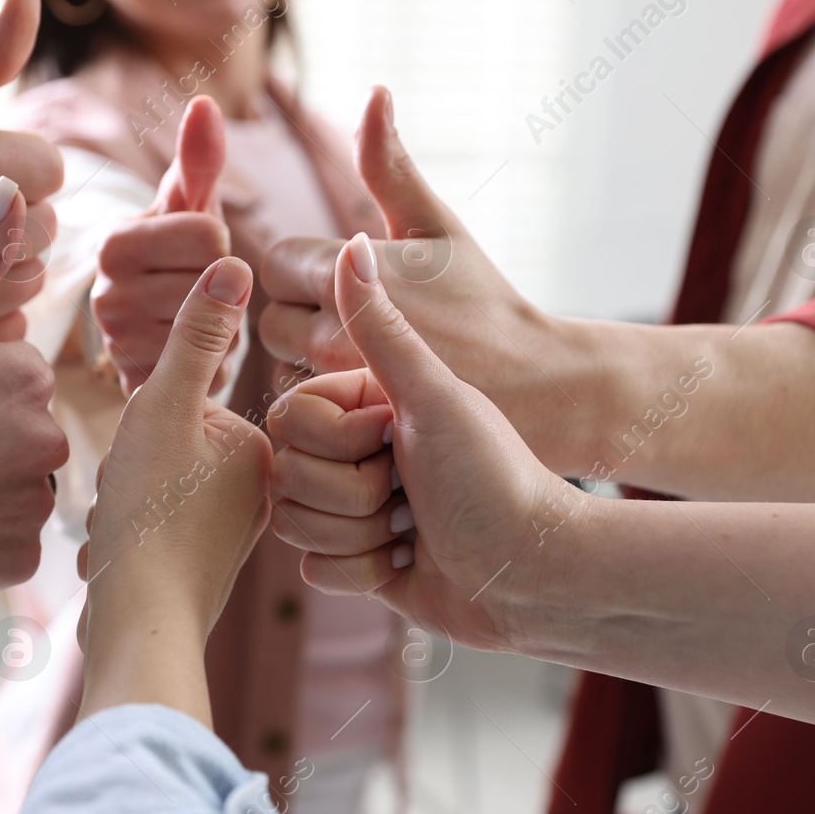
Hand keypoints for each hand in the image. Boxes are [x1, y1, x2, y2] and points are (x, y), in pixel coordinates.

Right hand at [77, 257, 271, 723]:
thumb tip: (236, 259)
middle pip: (166, 445)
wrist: (136, 625)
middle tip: (134, 498)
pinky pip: (149, 525)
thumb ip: (196, 335)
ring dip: (122, 499)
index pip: (182, 401)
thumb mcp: (164, 407)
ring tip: (127, 528)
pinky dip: (125, 533)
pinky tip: (121, 555)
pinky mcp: (201, 568)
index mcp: (266, 450)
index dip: (145, 423)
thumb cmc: (150, 516)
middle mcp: (261, 492)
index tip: (148, 464)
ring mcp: (231, 533)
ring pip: (151, 484)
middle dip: (131, 467)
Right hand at [91, 96, 231, 395]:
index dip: (221, 245)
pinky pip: (207, 369)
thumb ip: (199, 159)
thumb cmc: (177, 258)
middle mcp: (105, 295)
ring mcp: (119, 348)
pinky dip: (212, 362)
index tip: (196, 253)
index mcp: (115, 244)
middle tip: (198, 291)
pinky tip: (192, 354)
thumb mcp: (188, 208)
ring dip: (222, 326)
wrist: (152, 333)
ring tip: (196, 321)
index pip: (210, 237)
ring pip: (215, 328)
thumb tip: (205, 102)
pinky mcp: (138, 387)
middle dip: (222, 288)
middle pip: (215, 284)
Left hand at [258, 87, 572, 460]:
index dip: (309, 266)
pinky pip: (307, 407)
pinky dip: (326, 398)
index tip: (354, 276)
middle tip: (358, 316)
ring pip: (284, 363)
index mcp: (349, 274)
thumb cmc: (483, 299)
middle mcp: (335, 334)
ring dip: (311, 356)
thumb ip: (388, 164)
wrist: (535, 386)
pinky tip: (367, 389)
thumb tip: (374, 90)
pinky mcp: (347, 430)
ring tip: (366, 352)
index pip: (276, 262)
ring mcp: (340, 388)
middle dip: (305, 311)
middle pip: (271, 316)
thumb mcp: (437, 223)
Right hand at [267, 233, 578, 649]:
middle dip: (349, 494)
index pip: (287, 419)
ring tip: (413, 528)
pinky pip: (315, 570)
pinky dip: (364, 573)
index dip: (336, 440)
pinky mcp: (355, 563)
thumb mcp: (432, 395)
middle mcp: (352, 454)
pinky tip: (408, 562)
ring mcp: (351, 509)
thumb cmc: (493, 475)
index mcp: (363, 405)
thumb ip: (379, 325)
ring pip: (294, 524)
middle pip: (285, 476)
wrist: (529, 568)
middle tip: (410, 491)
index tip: (395, 438)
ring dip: (358, 535)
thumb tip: (354, 241)